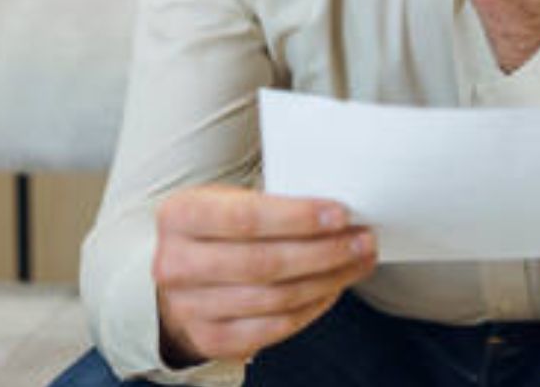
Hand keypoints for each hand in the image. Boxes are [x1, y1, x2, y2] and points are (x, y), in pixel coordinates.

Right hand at [153, 185, 376, 365]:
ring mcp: (190, 307)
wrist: (178, 276)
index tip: (340, 214)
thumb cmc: (215, 229)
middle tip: (362, 240)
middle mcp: (176, 264)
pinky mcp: (211, 339)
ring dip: (327, 280)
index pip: (245, 218)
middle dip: (324, 252)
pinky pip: (275, 328)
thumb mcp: (225, 201)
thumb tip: (337, 212)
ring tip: (357, 261)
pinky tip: (333, 287)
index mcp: (180, 215)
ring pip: (275, 299)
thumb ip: (269, 203)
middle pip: (264, 263)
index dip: (297, 218)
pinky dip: (312, 307)